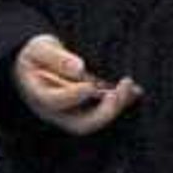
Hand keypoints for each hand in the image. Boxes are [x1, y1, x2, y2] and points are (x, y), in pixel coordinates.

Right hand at [12, 32, 142, 134]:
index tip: (90, 85)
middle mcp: (56, 112)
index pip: (55, 101)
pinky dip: (120, 102)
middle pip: (80, 124)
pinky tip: (135, 90)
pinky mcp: (87, 110)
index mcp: (38, 95)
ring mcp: (73, 114)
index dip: (73, 96)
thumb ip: (55, 57)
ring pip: (96, 121)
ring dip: (115, 107)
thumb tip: (78, 67)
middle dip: (103, 112)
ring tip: (128, 86)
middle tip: (116, 93)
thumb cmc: (37, 55)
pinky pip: (105, 112)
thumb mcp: (40, 49)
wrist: (38, 61)